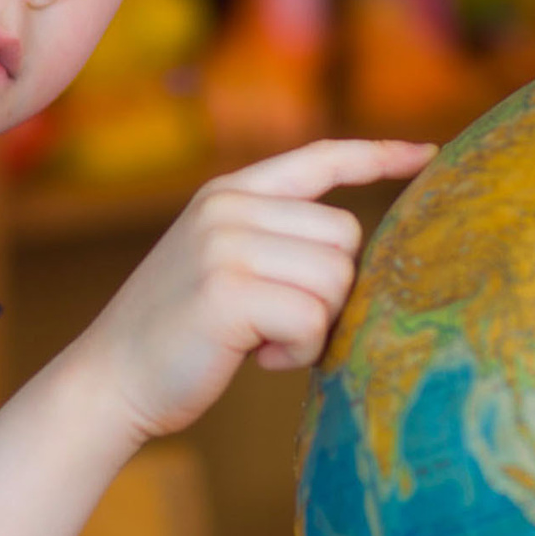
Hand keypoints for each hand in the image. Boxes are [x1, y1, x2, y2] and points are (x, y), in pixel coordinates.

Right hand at [73, 139, 433, 440]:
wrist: (108, 380)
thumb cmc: (179, 337)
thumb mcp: (221, 264)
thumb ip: (275, 241)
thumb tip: (356, 254)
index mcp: (229, 193)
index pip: (320, 158)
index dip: (378, 155)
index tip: (426, 155)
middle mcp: (228, 206)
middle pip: (346, 237)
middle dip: (331, 292)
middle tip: (281, 324)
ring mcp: (225, 244)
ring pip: (337, 279)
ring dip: (316, 326)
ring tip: (264, 340)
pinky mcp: (228, 291)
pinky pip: (314, 319)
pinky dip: (301, 350)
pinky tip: (260, 358)